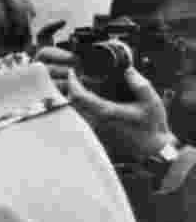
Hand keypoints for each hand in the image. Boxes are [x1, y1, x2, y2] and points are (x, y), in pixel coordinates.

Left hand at [38, 46, 175, 160]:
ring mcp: (95, 129)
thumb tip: (128, 70)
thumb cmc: (151, 128)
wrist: (150, 151)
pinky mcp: (97, 134)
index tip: (72, 72)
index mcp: (105, 112)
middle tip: (76, 77)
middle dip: (71, 88)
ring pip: (76, 112)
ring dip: (75, 98)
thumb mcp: (151, 102)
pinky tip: (91, 100)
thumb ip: (139, 85)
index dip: (72, 82)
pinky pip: (82, 118)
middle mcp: (95, 121)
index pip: (79, 96)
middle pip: (72, 103)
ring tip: (82, 86)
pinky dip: (81, 107)